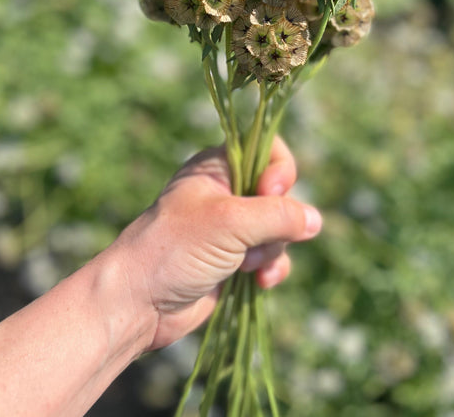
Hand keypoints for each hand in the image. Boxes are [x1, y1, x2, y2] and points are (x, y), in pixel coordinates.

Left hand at [113, 137, 321, 350]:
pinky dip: (271, 269)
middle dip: (278, 220)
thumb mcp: (230, 222)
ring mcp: (231, 229)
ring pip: (279, 229)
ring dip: (273, 249)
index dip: (279, 170)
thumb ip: (278, 216)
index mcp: (217, 166)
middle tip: (257, 237)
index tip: (273, 191)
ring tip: (247, 265)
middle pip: (280, 194)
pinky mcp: (234, 260)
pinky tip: (261, 283)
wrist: (138, 303)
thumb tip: (316, 220)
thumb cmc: (175, 248)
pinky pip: (271, 257)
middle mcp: (226, 192)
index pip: (267, 150)